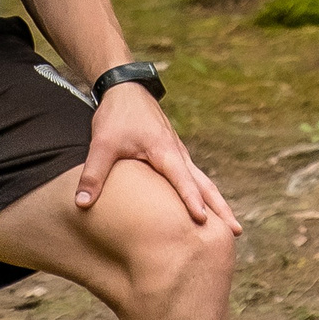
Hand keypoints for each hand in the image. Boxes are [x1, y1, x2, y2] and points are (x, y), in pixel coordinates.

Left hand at [75, 84, 241, 232]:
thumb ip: (94, 174)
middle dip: (221, 208)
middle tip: (236, 232)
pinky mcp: (174, 154)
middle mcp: (178, 153)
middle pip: (205, 184)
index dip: (191, 200)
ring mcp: (179, 153)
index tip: (203, 221)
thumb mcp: (102, 143)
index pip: (182, 180)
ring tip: (231, 227)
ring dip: (217, 202)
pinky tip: (207, 208)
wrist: (125, 88)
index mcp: (165, 151)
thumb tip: (82, 204)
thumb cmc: (116, 115)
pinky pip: (194, 177)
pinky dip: (205, 193)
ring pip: (203, 181)